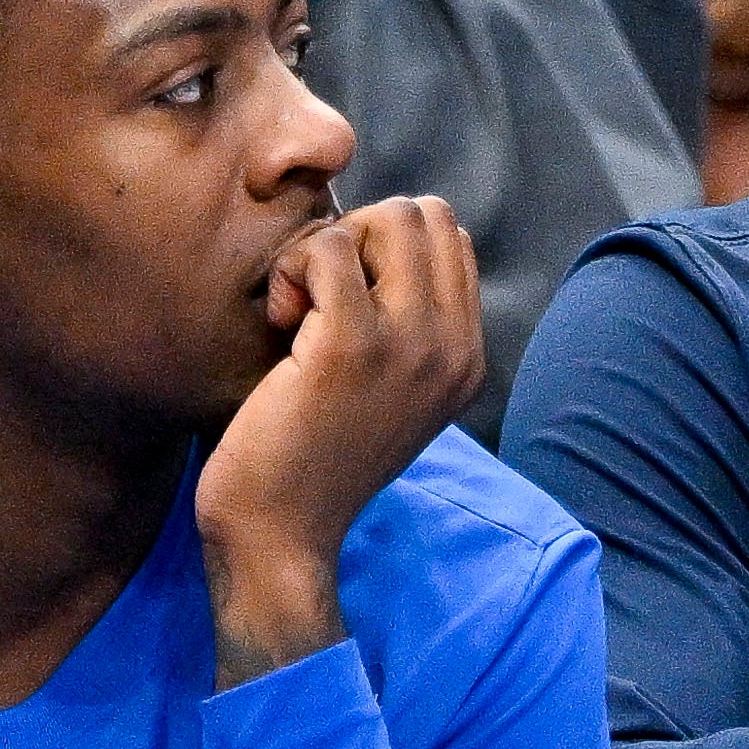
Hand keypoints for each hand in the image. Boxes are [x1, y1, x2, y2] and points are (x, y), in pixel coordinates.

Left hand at [194, 198, 488, 686]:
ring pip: (385, 219)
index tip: (343, 303)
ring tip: (299, 312)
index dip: (384, 248)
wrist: (280, 534)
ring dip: (326, 249)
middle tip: (319, 299)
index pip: (451, 239)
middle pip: (425, 214)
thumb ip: (403, 326)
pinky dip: (292, 269)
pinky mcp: (353, 344)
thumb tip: (378, 237)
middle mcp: (455, 348)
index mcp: (467, 358)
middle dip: (361, 234)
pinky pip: (327, 247)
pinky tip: (280, 324)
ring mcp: (412, 345)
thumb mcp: (383, 390)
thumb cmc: (309, 458)